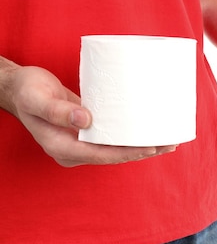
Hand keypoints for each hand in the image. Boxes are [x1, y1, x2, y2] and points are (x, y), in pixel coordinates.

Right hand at [8, 66, 176, 166]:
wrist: (18, 87)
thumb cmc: (25, 90)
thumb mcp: (37, 98)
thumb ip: (57, 110)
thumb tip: (85, 121)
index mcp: (63, 149)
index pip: (104, 155)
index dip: (130, 153)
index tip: (153, 147)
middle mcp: (75, 150)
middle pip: (116, 155)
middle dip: (144, 151)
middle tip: (171, 142)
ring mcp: (82, 142)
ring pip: (118, 148)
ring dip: (142, 144)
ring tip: (168, 139)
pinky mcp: (88, 131)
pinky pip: (114, 137)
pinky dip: (132, 135)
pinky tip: (148, 129)